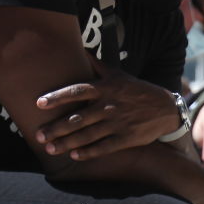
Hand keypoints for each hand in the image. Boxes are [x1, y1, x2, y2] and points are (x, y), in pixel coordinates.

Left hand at [35, 67, 181, 159]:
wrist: (166, 108)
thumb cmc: (137, 90)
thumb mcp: (118, 74)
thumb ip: (97, 64)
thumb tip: (80, 48)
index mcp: (105, 88)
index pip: (77, 91)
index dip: (57, 97)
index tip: (39, 103)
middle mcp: (109, 106)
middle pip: (77, 119)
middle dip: (56, 128)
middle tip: (38, 135)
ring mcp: (118, 123)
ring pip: (87, 135)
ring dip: (66, 143)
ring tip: (49, 148)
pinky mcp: (126, 138)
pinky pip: (103, 147)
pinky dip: (88, 152)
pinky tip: (74, 155)